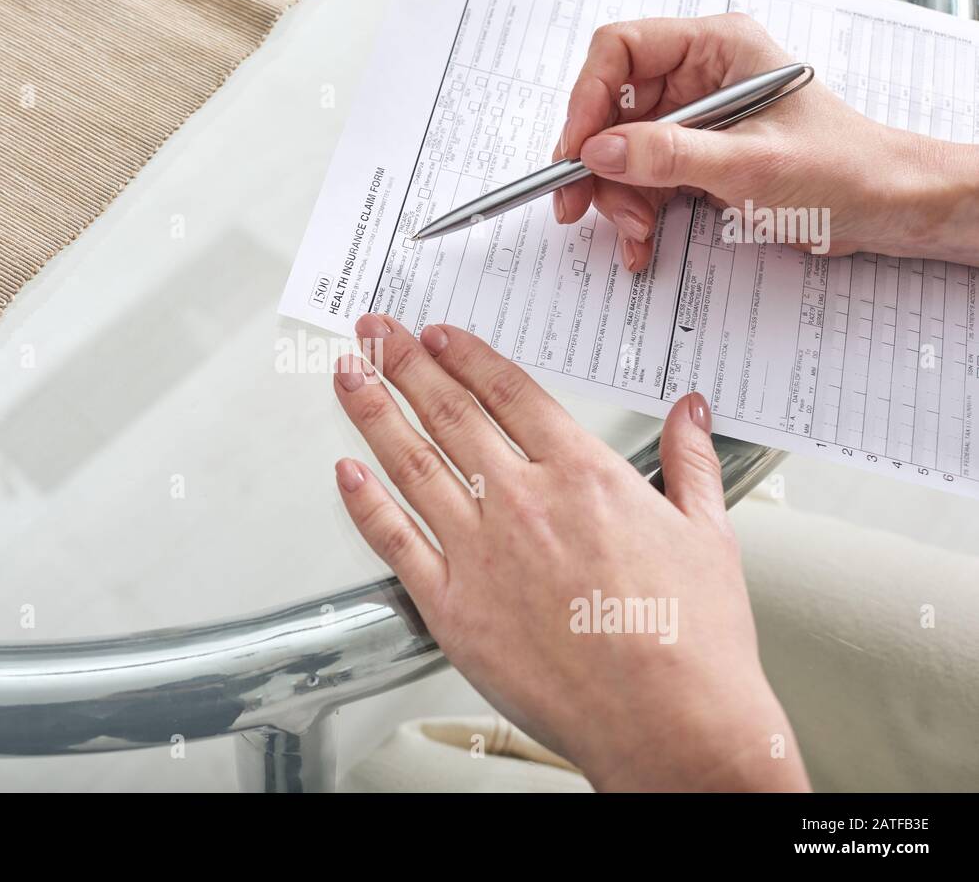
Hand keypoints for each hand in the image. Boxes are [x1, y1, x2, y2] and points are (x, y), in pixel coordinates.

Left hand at [333, 313, 808, 790]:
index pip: (508, 392)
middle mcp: (522, 503)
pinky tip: (345, 474)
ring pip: (411, 463)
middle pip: (449, 413)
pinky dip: (365, 504)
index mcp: (582, 476)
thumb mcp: (708, 533)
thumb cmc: (692, 640)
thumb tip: (690, 410)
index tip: (438, 335)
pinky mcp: (452, 608)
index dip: (465, 356)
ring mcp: (480, 553)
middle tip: (376, 332)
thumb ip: (689, 461)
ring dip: (373, 411)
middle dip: (405, 364)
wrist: (671, 722)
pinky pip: (394, 542)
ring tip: (349, 376)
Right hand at [554, 13, 978, 270]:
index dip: (588, 99)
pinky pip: (642, 180)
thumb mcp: (748, 164)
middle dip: (597, 163)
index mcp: (717, 48)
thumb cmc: (842, 169)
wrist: (884, 208)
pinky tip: (641, 241)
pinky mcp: (696, 158)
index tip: (576, 149)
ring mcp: (696, 119)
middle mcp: (700, 76)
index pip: (622, 51)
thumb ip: (669, 154)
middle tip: (577, 204)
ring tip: (636, 232)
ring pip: (621, 152)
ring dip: (617, 197)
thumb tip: (601, 150)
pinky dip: (634, 213)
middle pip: (612, 108)